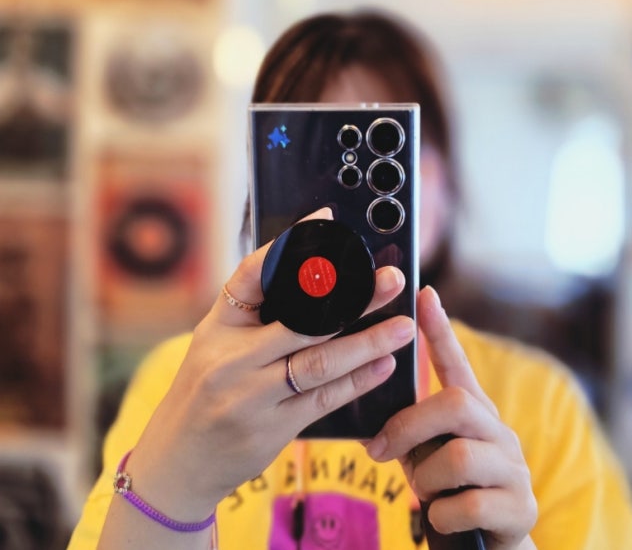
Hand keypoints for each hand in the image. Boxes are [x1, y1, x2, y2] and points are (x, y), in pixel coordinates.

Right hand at [121, 208, 415, 521]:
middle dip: (353, 299)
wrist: (177, 460)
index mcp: (217, 327)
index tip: (326, 221)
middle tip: (393, 282)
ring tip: (402, 327)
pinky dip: (357, 382)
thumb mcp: (215, 346)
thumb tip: (319, 285)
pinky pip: (323, 400)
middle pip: (302, 320)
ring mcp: (250, 396)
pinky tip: (384, 366)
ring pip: (319, 362)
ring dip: (367, 343)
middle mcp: (230, 358)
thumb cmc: (205, 393)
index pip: (252, 275)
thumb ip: (257, 319)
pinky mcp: (271, 429)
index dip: (290, 245)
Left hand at [365, 287, 536, 549]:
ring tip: (426, 494)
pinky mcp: (519, 506)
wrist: (489, 546)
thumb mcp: (427, 456)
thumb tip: (369, 427)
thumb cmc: (452, 492)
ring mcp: (513, 467)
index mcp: (474, 414)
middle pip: (454, 403)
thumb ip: (411, 434)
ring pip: (457, 456)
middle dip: (409, 426)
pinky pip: (467, 504)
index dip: (440, 330)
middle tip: (381, 451)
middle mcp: (499, 431)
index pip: (458, 364)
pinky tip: (443, 518)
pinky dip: (441, 515)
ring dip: (425, 480)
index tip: (423, 294)